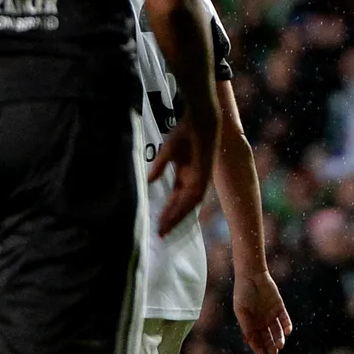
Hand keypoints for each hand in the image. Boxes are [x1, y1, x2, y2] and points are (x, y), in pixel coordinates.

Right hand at [151, 105, 219, 236]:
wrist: (200, 119)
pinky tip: (174, 215)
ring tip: (164, 229)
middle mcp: (194, 179)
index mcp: (186, 174)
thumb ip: (159, 167)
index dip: (168, 210)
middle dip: (171, 219)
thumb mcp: (168, 151)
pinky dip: (184, 206)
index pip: (176, 197)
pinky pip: (194, 195)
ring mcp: (200, 178)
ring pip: (188, 204)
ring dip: (176, 216)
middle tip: (160, 234)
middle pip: (182, 204)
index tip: (157, 223)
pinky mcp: (204, 174)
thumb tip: (148, 181)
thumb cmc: (185, 131)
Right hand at [232, 268, 292, 353]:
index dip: (258, 348)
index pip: (255, 339)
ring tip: (280, 345)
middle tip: (274, 353)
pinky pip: (284, 319)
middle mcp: (261, 321)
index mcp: (250, 323)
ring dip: (279, 338)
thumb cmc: (243, 293)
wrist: (252, 276)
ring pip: (277, 330)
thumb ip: (246, 326)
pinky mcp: (279, 307)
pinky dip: (286, 325)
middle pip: (267, 337)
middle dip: (270, 345)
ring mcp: (270, 314)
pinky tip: (287, 332)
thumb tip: (249, 341)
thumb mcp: (241, 311)